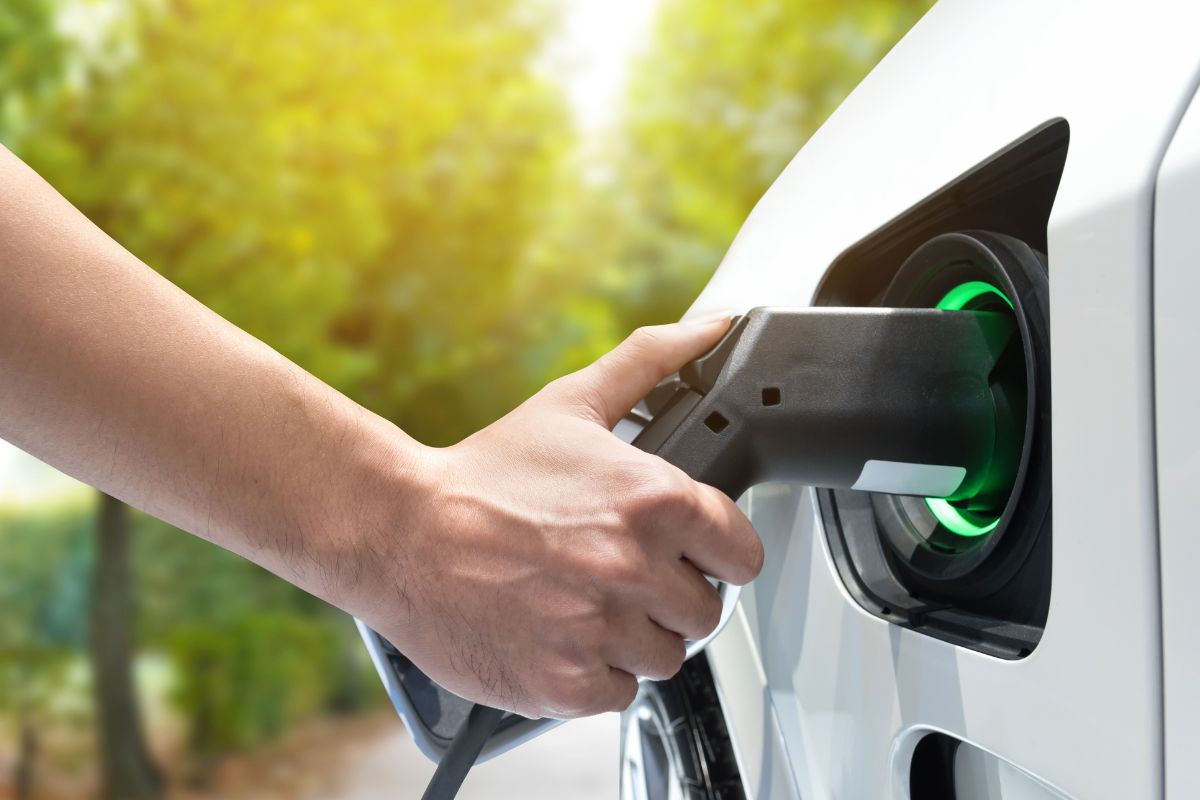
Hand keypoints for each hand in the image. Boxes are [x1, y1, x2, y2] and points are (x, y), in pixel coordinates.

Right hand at [351, 315, 762, 718]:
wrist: (398, 532)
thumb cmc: (481, 474)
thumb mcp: (572, 404)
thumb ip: (652, 362)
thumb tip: (714, 327)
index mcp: (654, 501)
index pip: (742, 553)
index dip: (716, 552)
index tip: (692, 553)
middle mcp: (635, 569)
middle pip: (704, 611)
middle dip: (670, 595)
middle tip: (620, 574)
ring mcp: (601, 631)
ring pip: (665, 657)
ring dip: (634, 636)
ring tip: (585, 603)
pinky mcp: (566, 682)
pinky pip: (619, 693)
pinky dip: (595, 672)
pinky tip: (561, 634)